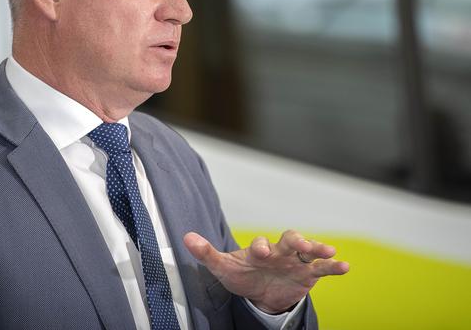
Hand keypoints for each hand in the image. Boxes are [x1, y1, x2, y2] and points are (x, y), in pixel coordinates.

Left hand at [183, 230, 348, 313]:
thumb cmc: (241, 275)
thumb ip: (206, 253)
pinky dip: (334, 267)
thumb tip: (186, 237)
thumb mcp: (223, 268)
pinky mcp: (308, 275)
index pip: (261, 242)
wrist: (259, 293)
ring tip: (330, 252)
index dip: (262, 245)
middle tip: (301, 244)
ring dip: (319, 248)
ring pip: (309, 250)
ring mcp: (295, 262)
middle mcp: (279, 251)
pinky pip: (322, 269)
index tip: (261, 253)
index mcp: (259, 248)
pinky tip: (345, 267)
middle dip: (296, 240)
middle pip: (290, 238)